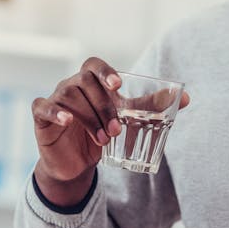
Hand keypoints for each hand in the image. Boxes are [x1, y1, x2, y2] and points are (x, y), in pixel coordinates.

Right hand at [31, 57, 189, 205]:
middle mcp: (72, 85)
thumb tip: (187, 98)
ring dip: (89, 117)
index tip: (118, 85)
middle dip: (104, 106)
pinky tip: (69, 121)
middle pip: (84, 82)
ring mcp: (55, 99)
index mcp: (91, 81)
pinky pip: (43, 107)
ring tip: (104, 138)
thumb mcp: (126, 118)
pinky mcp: (41, 117)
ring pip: (69, 96)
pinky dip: (56, 112)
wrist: (77, 162)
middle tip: (116, 129)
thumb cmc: (101, 132)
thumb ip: (151, 106)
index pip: (94, 64)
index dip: (105, 71)